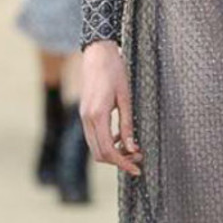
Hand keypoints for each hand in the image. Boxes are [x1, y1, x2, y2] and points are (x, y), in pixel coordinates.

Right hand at [80, 42, 142, 176]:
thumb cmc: (115, 71)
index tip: (137, 169)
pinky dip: (107, 142)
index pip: (108, 150)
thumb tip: (132, 148)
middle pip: (100, 153)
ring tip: (133, 150)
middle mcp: (87, 119)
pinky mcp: (85, 113)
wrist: (97, 54)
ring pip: (95, 147)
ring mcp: (83, 116)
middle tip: (138, 159)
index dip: (123, 163)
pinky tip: (122, 138)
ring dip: (113, 153)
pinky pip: (94, 136)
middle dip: (119, 161)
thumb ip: (128, 124)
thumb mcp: (126, 98)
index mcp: (98, 115)